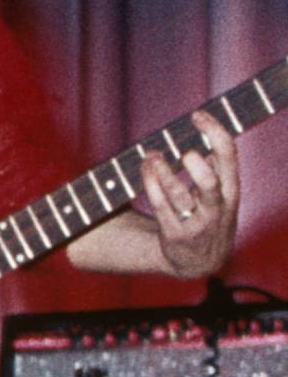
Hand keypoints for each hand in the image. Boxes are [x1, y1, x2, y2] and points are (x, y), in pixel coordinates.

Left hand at [136, 109, 237, 277]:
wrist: (199, 262)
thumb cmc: (208, 217)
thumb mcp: (220, 194)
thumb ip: (216, 167)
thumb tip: (207, 136)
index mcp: (230, 190)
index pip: (229, 157)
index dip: (215, 132)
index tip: (197, 115)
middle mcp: (217, 207)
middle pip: (209, 180)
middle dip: (194, 162)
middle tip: (181, 149)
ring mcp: (196, 222)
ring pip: (179, 194)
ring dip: (161, 172)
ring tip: (151, 155)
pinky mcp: (175, 234)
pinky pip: (161, 207)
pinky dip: (151, 185)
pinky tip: (145, 169)